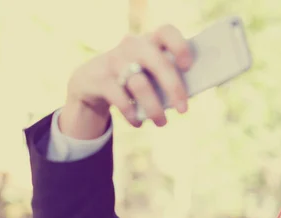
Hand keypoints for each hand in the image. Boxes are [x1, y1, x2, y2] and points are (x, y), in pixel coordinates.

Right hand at [60, 24, 192, 138]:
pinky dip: (132, 115)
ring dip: (154, 108)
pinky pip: (120, 99)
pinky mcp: (99, 78)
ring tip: (162, 123)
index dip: (179, 47)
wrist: (92, 83)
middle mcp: (132, 46)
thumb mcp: (150, 73)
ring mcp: (114, 60)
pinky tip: (138, 123)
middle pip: (157, 62)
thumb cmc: (134, 78)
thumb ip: (168, 79)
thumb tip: (184, 99)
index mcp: (150, 41)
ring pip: (139, 84)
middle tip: (184, 110)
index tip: (188, 67)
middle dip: (174, 88)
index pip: (166, 32)